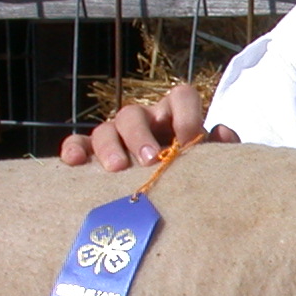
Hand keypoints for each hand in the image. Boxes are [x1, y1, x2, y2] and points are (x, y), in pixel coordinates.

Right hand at [58, 81, 239, 169]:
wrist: (165, 199)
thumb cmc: (188, 174)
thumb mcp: (207, 161)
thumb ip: (220, 148)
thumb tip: (221, 132)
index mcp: (173, 116)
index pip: (180, 96)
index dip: (186, 115)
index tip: (189, 142)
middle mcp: (142, 121)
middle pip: (134, 114)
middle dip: (141, 136)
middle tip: (151, 160)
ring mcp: (114, 135)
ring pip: (104, 128)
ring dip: (110, 147)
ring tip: (117, 169)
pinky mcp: (90, 151)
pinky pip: (77, 144)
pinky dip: (74, 149)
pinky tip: (75, 163)